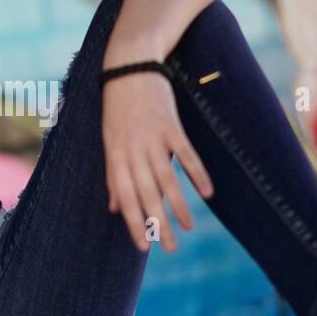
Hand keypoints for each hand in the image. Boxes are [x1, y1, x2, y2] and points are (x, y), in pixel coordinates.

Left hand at [101, 63, 213, 251]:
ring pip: (166, 179)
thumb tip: (114, 208)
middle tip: (167, 248)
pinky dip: (197, 174)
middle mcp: (132, 150)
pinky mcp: (171, 125)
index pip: (125, 197)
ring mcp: (152, 138)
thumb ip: (114, 175)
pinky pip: (186, 154)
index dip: (133, 222)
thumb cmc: (118, 108)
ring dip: (177, 206)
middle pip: (146, 193)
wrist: (129, 67)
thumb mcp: (109, 141)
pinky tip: (206, 194)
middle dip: (157, 223)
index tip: (141, 247)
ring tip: (186, 228)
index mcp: (115, 156)